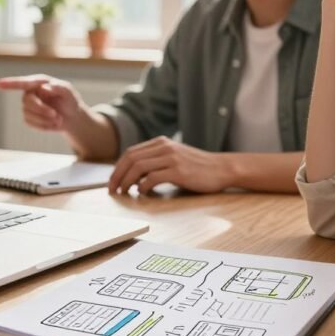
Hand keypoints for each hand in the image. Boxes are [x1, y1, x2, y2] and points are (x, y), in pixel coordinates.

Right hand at [0, 74, 85, 131]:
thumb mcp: (69, 92)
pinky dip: (44, 125)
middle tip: (55, 114)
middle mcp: (30, 93)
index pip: (23, 83)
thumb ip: (59, 87)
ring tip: (59, 119)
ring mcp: (28, 107)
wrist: (71, 117)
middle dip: (41, 109)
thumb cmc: (70, 101)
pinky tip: (54, 124)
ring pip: (28, 114)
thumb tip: (44, 88)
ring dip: (45, 119)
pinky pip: (31, 123)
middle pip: (27, 101)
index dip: (10, 84)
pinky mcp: (29, 118)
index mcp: (38, 83)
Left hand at [107, 137, 231, 194]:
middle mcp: (164, 147)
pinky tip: (141, 193)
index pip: (131, 153)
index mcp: (161, 143)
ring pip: (138, 167)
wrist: (222, 168)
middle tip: (112, 189)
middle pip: (131, 158)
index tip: (112, 181)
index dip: (118, 167)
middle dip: (117, 175)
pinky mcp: (179, 171)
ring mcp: (172, 158)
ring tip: (123, 192)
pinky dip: (143, 186)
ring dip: (126, 181)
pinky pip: (153, 178)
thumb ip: (156, 161)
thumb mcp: (174, 157)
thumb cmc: (197, 167)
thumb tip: (133, 175)